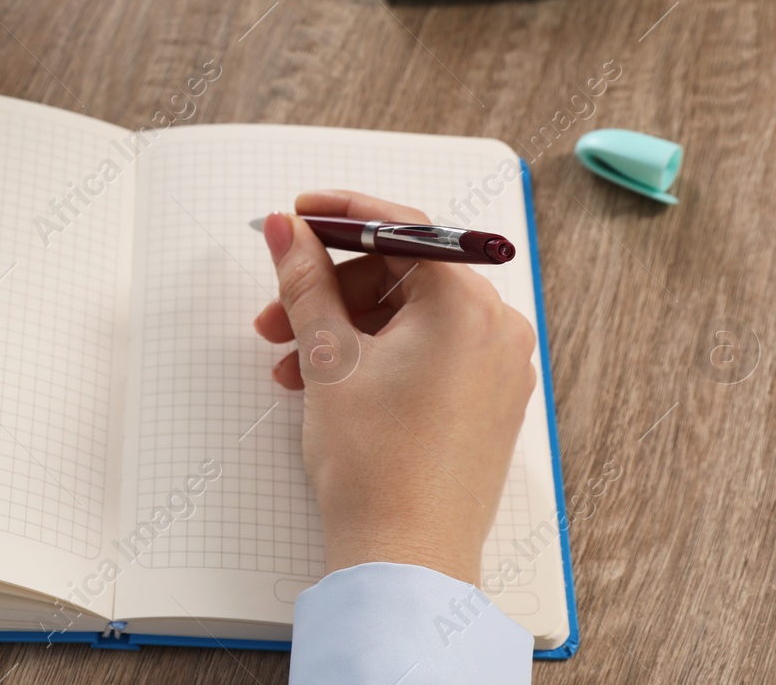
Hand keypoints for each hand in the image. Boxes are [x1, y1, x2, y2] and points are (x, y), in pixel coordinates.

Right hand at [252, 190, 536, 584]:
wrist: (407, 561)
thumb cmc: (376, 466)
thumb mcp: (328, 358)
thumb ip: (305, 281)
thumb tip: (285, 228)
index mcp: (468, 306)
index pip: (404, 227)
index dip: (341, 215)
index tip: (297, 214)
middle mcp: (498, 328)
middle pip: (403, 273)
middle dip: (332, 289)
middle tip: (276, 315)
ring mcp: (499, 367)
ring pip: (410, 316)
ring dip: (345, 327)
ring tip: (291, 365)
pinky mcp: (489, 400)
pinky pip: (429, 350)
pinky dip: (377, 354)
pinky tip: (327, 381)